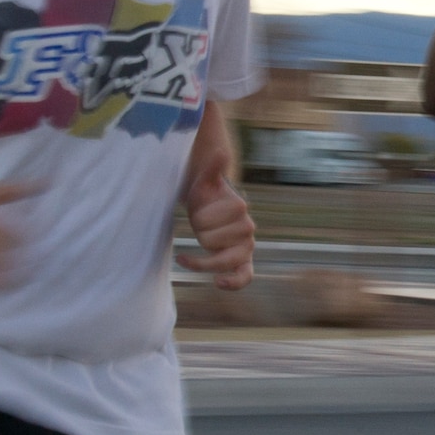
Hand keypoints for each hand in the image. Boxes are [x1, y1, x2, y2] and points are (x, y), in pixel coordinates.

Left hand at [179, 150, 254, 289]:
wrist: (214, 211)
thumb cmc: (207, 195)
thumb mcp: (205, 181)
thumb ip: (213, 168)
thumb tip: (221, 152)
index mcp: (239, 207)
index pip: (210, 221)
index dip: (198, 218)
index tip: (195, 213)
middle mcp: (247, 228)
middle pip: (214, 242)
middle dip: (199, 236)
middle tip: (197, 229)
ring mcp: (246, 246)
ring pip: (226, 262)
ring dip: (203, 260)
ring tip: (186, 257)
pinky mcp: (243, 262)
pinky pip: (245, 277)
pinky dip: (233, 283)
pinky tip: (217, 283)